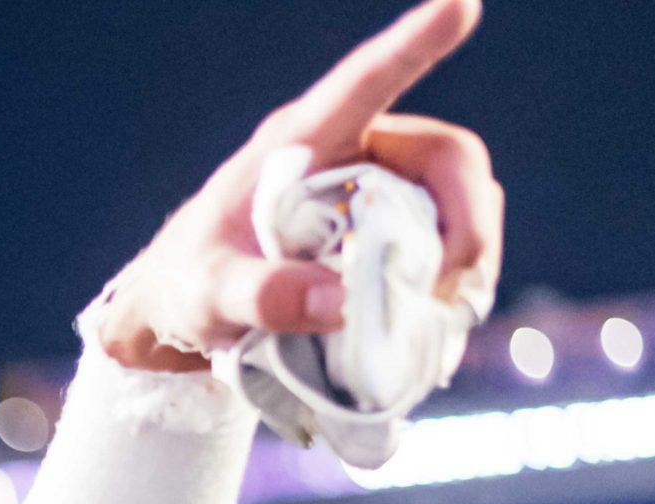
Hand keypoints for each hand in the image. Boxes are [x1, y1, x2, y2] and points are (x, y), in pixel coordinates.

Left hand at [91, 0, 501, 372]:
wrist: (189, 313)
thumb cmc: (189, 284)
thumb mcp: (207, 294)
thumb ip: (261, 295)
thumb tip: (340, 303)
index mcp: (300, 144)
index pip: (363, 84)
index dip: (413, 46)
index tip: (462, 3)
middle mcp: (354, 158)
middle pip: (447, 158)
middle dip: (465, 220)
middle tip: (442, 284)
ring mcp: (382, 196)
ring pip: (463, 204)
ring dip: (465, 261)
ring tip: (428, 315)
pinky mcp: (395, 237)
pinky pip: (453, 248)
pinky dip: (454, 284)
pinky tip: (429, 322)